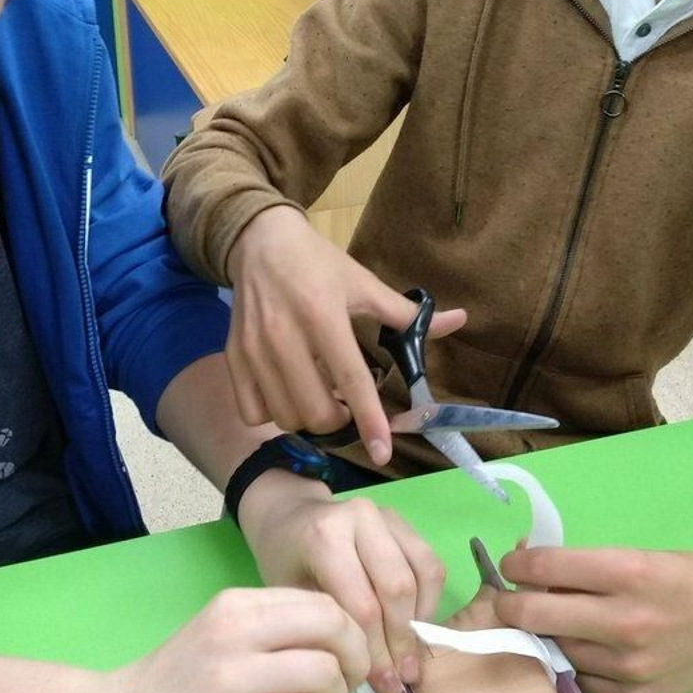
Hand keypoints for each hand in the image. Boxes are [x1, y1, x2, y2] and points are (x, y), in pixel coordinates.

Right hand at [94, 587, 368, 692]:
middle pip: (333, 627)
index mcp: (236, 605)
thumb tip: (340, 642)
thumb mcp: (219, 634)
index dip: (351, 631)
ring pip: (324, 673)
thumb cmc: (172, 684)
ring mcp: (230, 679)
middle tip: (345, 687)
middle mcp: (234, 632)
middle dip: (356, 660)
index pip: (322, 600)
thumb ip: (270, 628)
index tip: (346, 659)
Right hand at [226, 206, 466, 461]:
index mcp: (323, 315)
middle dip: (339, 419)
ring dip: (309, 418)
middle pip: (316, 411)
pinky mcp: (234, 356)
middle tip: (346, 402)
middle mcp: (284, 336)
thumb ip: (406, 314)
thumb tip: (458, 321)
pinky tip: (287, 393)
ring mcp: (254, 349)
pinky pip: (253, 411)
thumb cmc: (318, 264)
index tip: (383, 451)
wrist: (259, 241)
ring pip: (285, 417)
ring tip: (318, 395)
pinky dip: (274, 414)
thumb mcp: (363, 283)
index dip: (369, 420)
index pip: (351, 379)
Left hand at [238, 472, 444, 692]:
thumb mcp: (291, 598)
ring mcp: (387, 516)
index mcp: (325, 537)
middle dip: (402, 642)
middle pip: (397, 589)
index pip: (363, 605)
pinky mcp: (405, 522)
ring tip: (411, 658)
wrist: (290, 517)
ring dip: (421, 623)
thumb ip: (330, 631)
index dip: (376, 652)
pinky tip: (415, 627)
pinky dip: (429, 601)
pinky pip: (431, 565)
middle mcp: (361, 518)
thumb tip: (375, 680)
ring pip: (423, 575)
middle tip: (401, 678)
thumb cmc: (286, 562)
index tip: (382, 685)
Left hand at [494, 547, 692, 692]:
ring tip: (554, 624)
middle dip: (510, 605)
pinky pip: (583, 681)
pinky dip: (576, 665)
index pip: (545, 568)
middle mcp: (626, 621)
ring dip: (546, 637)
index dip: (516, 566)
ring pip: (556, 650)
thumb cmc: (689, 578)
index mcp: (627, 572)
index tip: (510, 568)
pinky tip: (585, 650)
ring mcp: (631, 665)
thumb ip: (585, 567)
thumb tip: (528, 568)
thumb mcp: (639, 556)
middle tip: (507, 601)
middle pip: (536, 615)